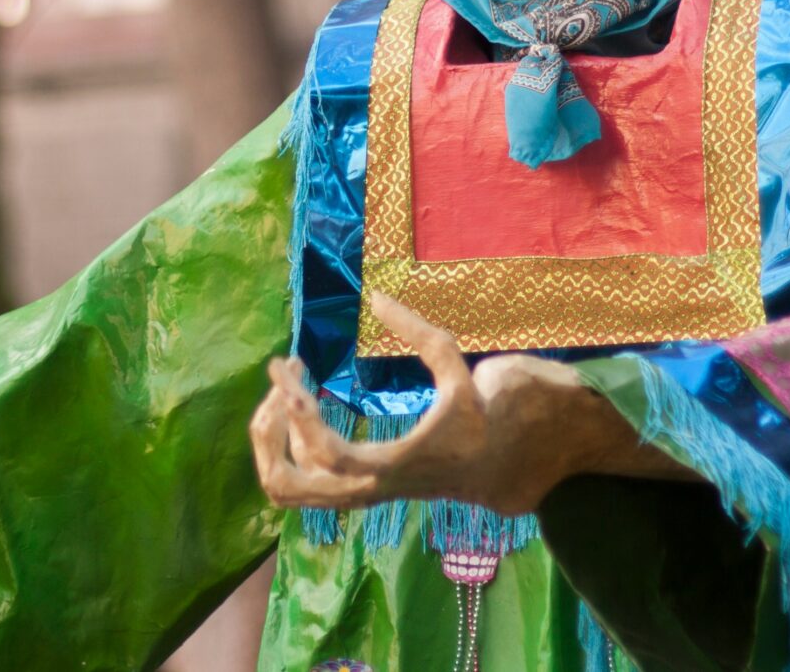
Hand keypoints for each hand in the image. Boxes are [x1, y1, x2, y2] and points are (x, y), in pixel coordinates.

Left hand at [247, 293, 682, 518]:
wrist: (521, 467)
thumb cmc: (495, 417)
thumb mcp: (463, 370)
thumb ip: (421, 334)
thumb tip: (377, 298)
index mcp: (400, 465)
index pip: (332, 457)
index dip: (302, 419)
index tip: (290, 374)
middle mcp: (374, 487)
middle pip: (291, 488)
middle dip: (268, 435)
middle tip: (281, 378)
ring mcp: (367, 491)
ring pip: (292, 490)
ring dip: (273, 443)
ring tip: (284, 390)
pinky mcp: (365, 484)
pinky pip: (309, 479)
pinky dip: (290, 445)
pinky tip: (304, 403)